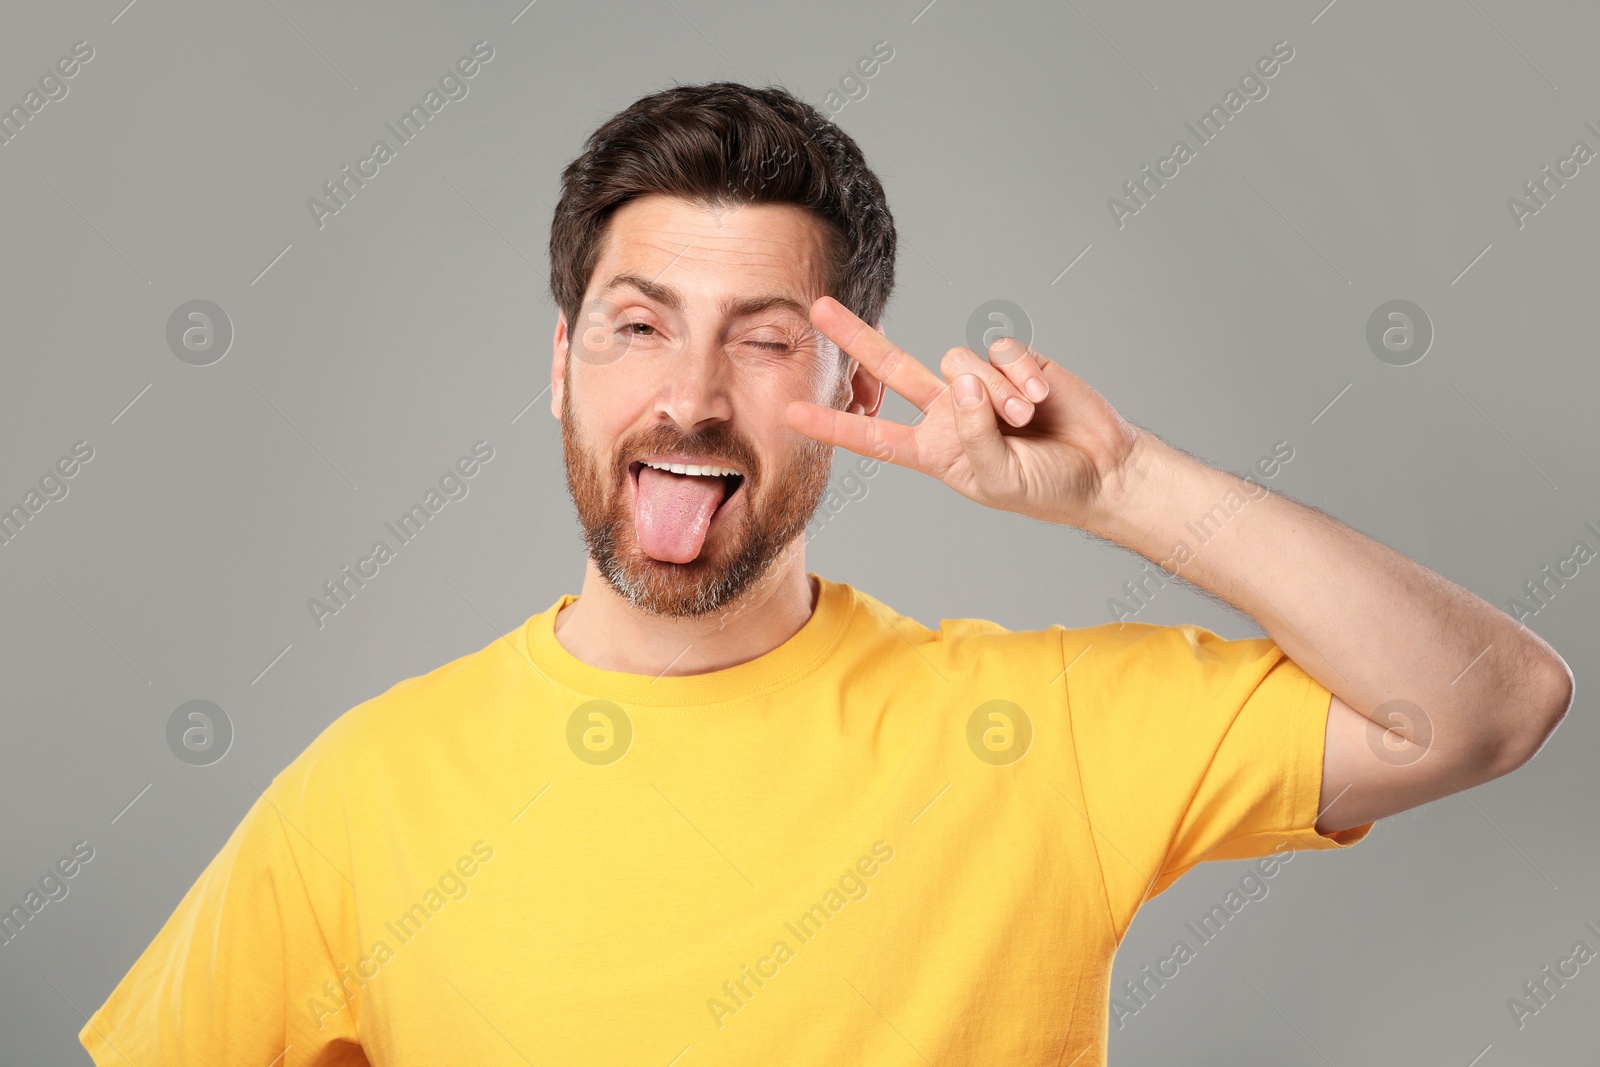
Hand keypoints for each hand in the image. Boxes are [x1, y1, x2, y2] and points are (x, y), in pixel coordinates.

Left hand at [785, 296, 1144, 528]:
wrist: (1100, 468)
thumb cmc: (1045, 487)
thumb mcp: (997, 479)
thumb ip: (972, 435)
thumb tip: (961, 383)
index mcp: (933, 448)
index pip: (872, 435)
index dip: (833, 423)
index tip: (790, 413)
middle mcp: (948, 411)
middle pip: (892, 367)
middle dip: (855, 336)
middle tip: (818, 306)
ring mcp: (979, 383)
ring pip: (959, 363)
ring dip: (994, 393)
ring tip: (1024, 420)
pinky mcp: (1014, 362)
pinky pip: (1000, 352)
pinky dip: (1021, 375)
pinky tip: (1042, 397)